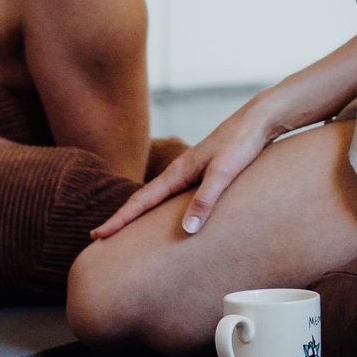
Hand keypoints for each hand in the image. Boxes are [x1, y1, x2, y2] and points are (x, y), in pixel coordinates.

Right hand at [90, 96, 284, 239]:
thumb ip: (205, 200)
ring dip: (139, 213)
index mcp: (178, 172)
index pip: (141, 201)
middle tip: (99, 238)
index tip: (97, 235)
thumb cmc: (242, 143)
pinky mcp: (204, 172)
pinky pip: (173, 195)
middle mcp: (180, 172)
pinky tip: (167, 215)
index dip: (119, 220)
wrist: (259, 119)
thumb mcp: (224, 173)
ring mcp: (191, 172)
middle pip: (143, 200)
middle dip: (121, 219)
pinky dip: (160, 208)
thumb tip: (185, 231)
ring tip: (125, 230)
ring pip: (157, 197)